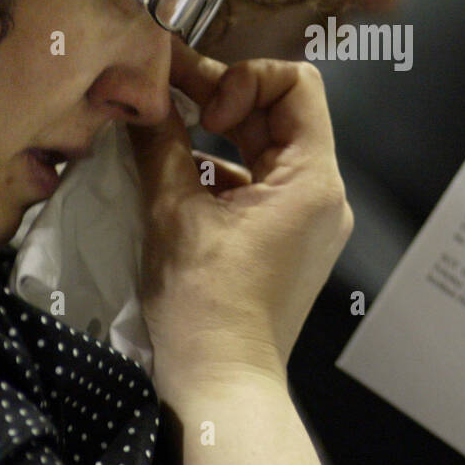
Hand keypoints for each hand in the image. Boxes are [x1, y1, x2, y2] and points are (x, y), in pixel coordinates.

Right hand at [128, 40, 352, 397]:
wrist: (221, 385)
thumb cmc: (206, 307)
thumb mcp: (173, 212)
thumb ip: (160, 143)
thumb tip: (142, 97)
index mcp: (312, 180)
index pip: (296, 84)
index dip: (244, 79)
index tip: (202, 108)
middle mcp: (322, 195)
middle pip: (277, 114)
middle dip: (218, 99)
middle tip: (162, 92)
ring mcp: (307, 220)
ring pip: (264, 149)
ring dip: (214, 136)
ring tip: (160, 133)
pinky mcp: (287, 241)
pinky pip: (257, 184)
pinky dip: (219, 172)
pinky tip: (173, 178)